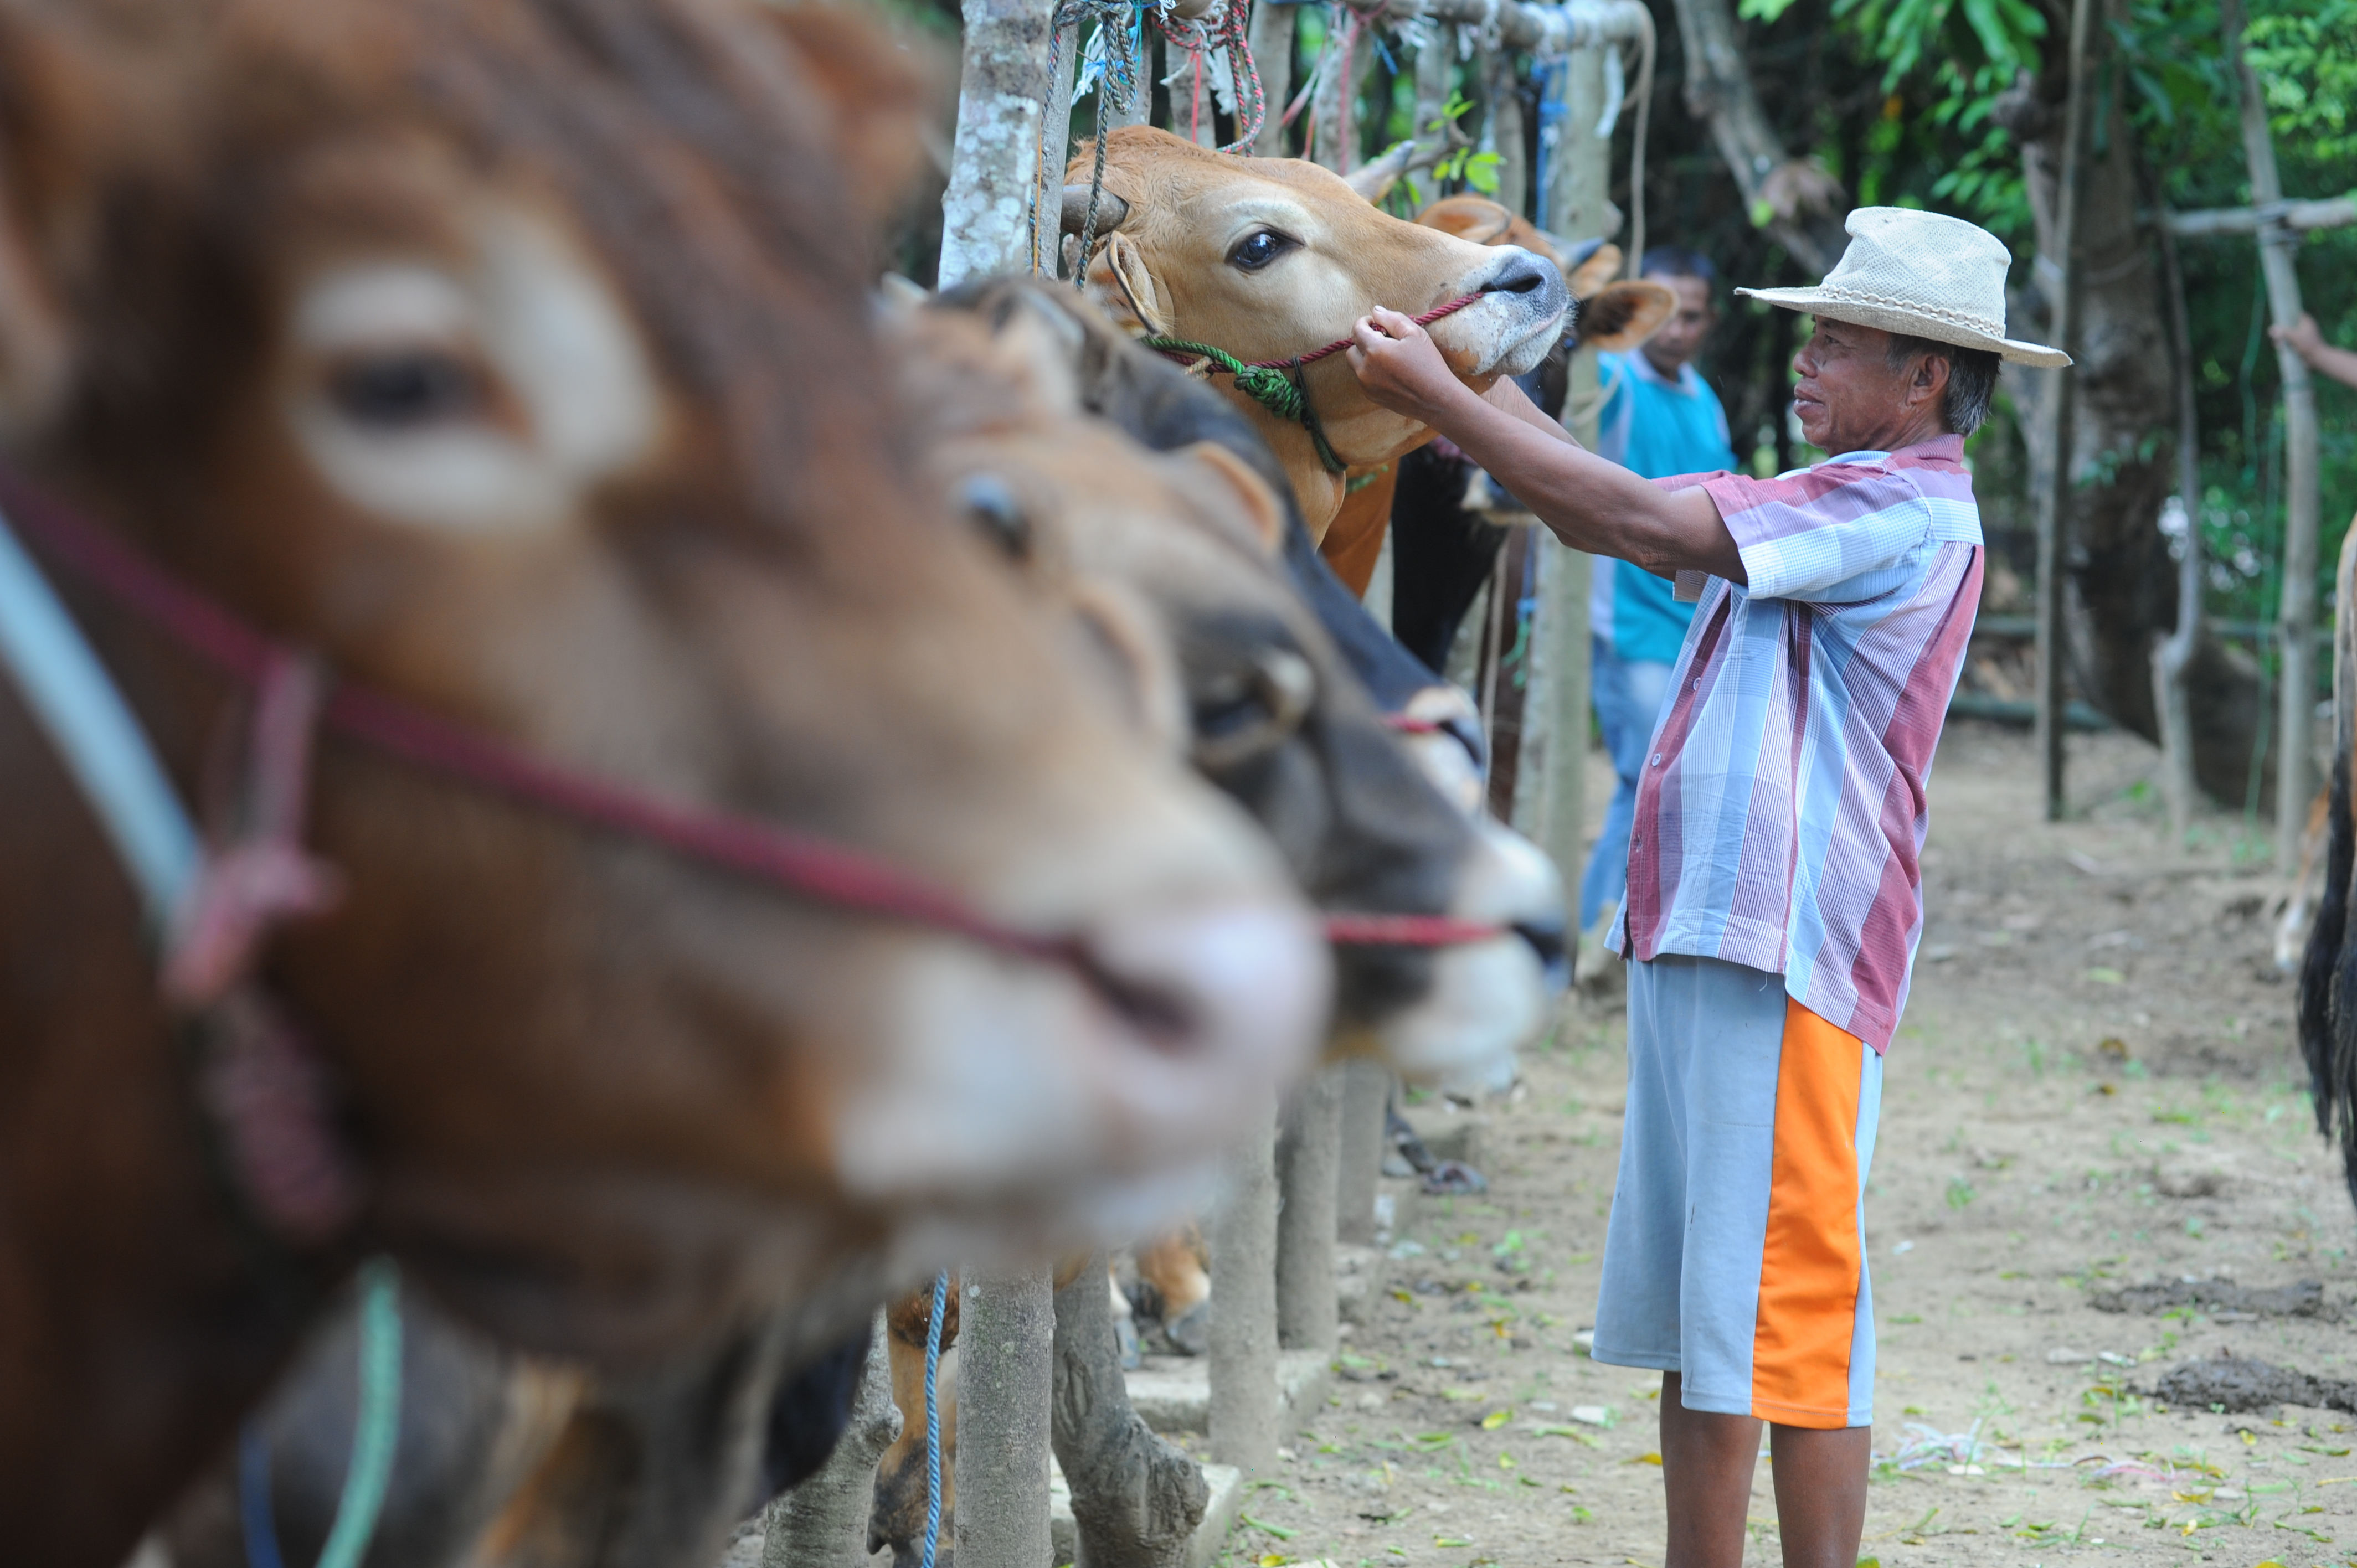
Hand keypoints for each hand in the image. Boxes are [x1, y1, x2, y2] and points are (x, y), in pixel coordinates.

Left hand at [1346, 307, 1476, 423]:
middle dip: (1363, 341)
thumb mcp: (1415, 334)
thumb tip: (1376, 311)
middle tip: (1382, 340)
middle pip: (1351, 349)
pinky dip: (1370, 372)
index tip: (1376, 323)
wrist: (1436, 399)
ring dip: (1365, 357)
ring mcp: (1366, 385)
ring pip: (1355, 366)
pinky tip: (1390, 372)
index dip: (1365, 322)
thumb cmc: (1428, 364)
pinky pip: (1363, 379)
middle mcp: (1365, 369)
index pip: (1356, 330)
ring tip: (1387, 356)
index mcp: (1374, 350)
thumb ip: (1392, 319)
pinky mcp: (1371, 397)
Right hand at [2271, 313, 2323, 362]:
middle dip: (2280, 332)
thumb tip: (2271, 329)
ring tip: (2279, 347)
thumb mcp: (2294, 337)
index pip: (2294, 314)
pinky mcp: (2300, 345)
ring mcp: (2302, 336)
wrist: (2317, 358)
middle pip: (2288, 326)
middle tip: (2276, 339)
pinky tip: (2282, 350)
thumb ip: (2283, 332)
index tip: (2277, 319)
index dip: (2285, 315)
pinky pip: (2290, 343)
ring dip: (2281, 340)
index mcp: (2306, 322)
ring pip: (2287, 335)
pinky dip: (2285, 346)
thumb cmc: (2308, 345)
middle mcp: (2304, 328)